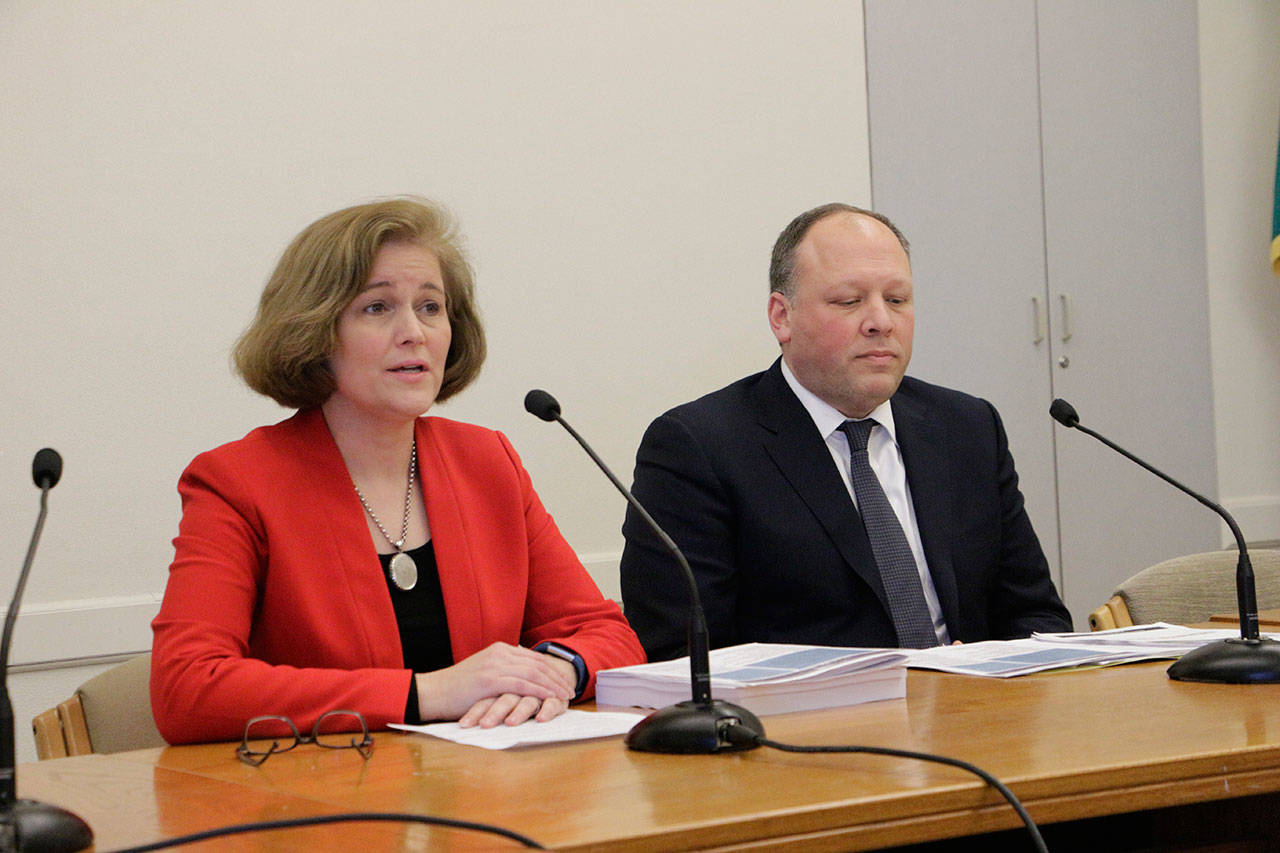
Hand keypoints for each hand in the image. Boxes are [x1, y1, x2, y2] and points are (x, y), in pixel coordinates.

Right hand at [414, 642, 574, 722]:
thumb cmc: (457, 690)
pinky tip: (550, 698)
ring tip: (565, 696)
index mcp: (499, 650)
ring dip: (552, 685)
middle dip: (557, 677)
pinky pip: (523, 684)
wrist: (433, 693)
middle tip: (571, 689)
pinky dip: (540, 691)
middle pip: (537, 663)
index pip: (532, 658)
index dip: (551, 669)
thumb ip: (502, 672)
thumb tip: (521, 678)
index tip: (563, 681)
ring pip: (533, 672)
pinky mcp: (490, 679)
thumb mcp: (483, 674)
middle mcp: (499, 653)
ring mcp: (495, 664)